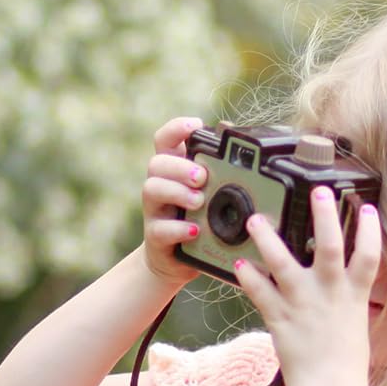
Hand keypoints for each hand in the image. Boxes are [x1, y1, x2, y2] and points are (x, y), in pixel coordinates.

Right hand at [141, 115, 208, 288]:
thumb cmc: (199, 219)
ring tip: (199, 201)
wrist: (177, 260)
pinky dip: (178, 228)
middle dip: (179, 166)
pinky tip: (194, 229)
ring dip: (177, 192)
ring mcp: (154, 210)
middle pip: (157, 162)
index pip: (165, 139)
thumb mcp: (212, 192)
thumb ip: (220, 168)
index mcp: (174, 170)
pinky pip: (160, 228)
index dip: (176, 128)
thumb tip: (235, 135)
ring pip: (151, 189)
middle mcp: (159, 185)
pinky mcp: (155, 236)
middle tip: (202, 176)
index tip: (195, 126)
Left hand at [234, 187, 380, 385]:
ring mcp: (303, 304)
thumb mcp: (354, 322)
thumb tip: (342, 279)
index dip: (370, 230)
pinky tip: (238, 263)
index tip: (366, 207)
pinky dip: (248, 278)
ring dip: (268, 240)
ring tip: (255, 219)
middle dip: (325, 218)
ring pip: (284, 264)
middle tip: (318, 191)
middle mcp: (330, 294)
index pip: (369, 256)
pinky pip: (260, 293)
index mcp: (354, 296)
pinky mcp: (279, 318)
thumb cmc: (344, 360)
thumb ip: (346, 297)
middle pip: (331, 248)